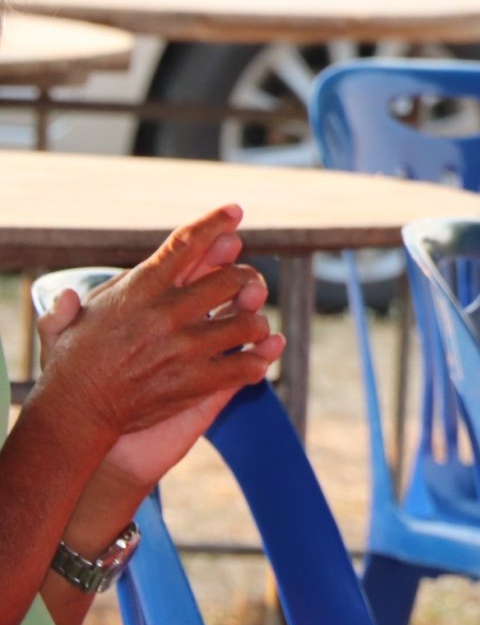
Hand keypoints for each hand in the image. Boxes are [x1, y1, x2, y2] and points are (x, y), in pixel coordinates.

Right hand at [31, 205, 284, 494]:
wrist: (75, 412)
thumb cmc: (73, 363)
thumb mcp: (75, 319)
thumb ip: (88, 297)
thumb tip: (75, 290)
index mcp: (141, 289)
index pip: (187, 244)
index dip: (215, 223)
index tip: (235, 212)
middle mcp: (167, 313)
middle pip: (231, 280)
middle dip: (246, 279)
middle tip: (249, 286)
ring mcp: (185, 347)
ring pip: (248, 321)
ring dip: (255, 321)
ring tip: (251, 324)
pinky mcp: (197, 381)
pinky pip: (248, 365)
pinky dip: (261, 358)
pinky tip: (261, 353)